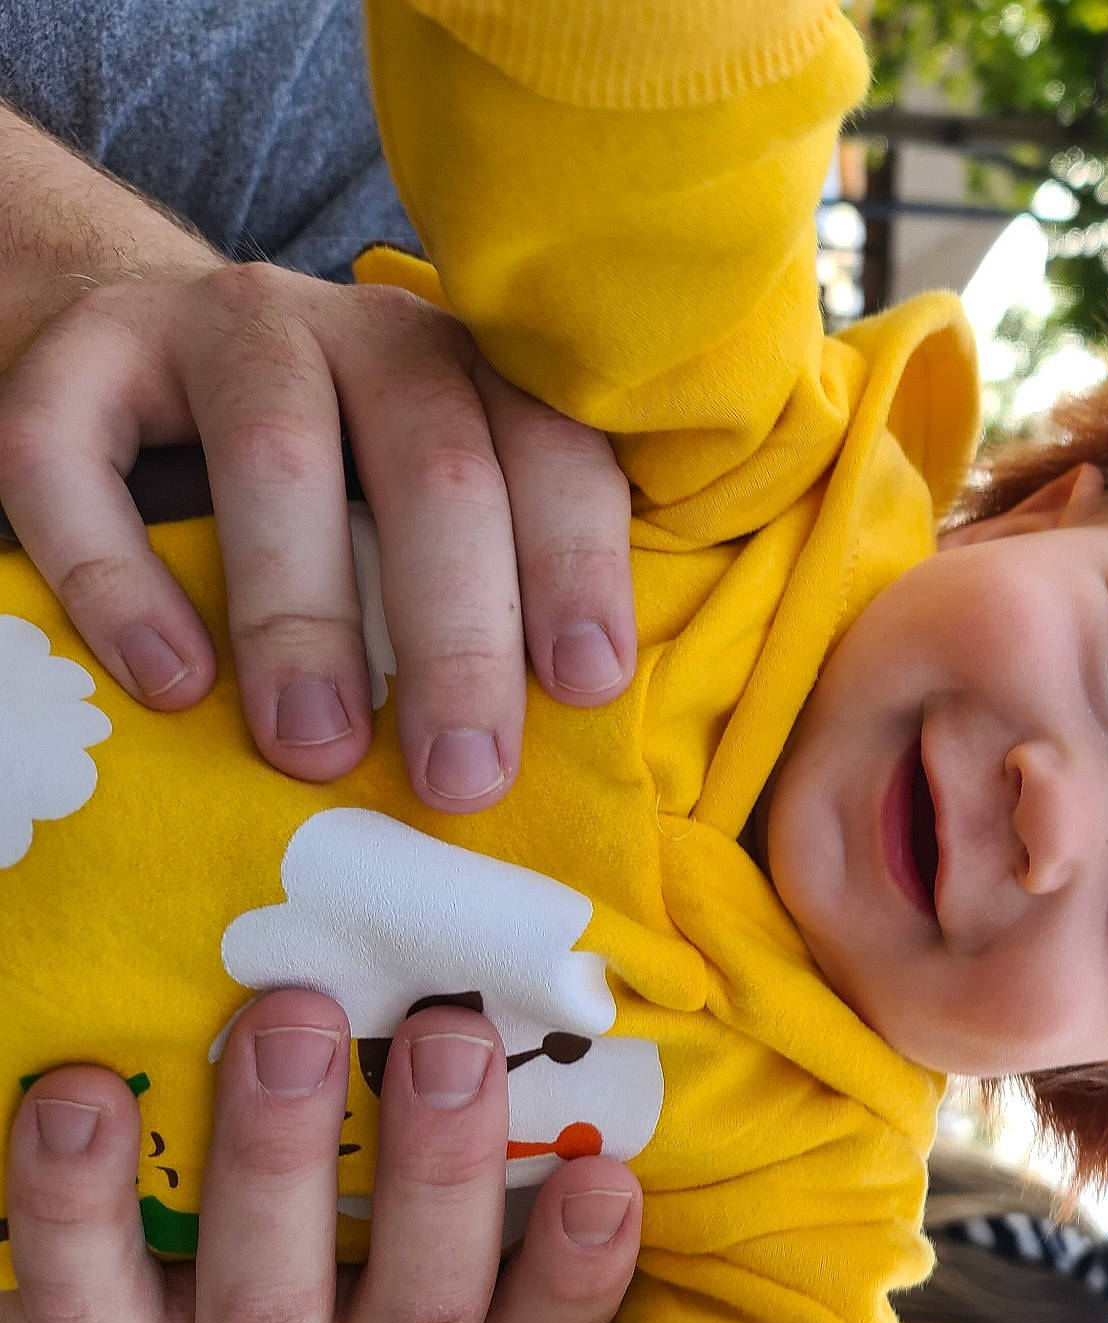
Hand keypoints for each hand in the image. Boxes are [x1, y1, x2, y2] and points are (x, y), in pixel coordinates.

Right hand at [0, 263, 634, 813]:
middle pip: (435, 465)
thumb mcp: (427, 506)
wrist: (146, 362)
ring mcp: (224, 324)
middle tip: (460, 772)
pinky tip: (169, 683)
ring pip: (274, 453)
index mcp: (478, 371)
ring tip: (314, 744)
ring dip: (302, 616)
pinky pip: (82, 460)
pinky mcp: (85, 352)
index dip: (575, 562)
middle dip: (457, 634)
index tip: (584, 684)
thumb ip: (493, 582)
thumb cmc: (329, 481)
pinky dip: (120, 580)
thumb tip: (543, 738)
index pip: (554, 449)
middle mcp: (367, 330)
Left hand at [0, 990, 640, 1322]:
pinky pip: (88, 1299)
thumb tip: (534, 901)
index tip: (600, 1174)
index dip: (581, 1265)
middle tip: (448, 1033)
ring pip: (267, 1302)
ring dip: (280, 1156)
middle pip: (425, 1304)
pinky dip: (78, 1200)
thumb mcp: (427, 1113)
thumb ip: (489, 1052)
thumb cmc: (348, 1128)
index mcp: (468, 1306)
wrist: (159, 1234)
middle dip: (441, 1168)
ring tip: (289, 1019)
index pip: (547, 1318)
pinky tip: (81, 1095)